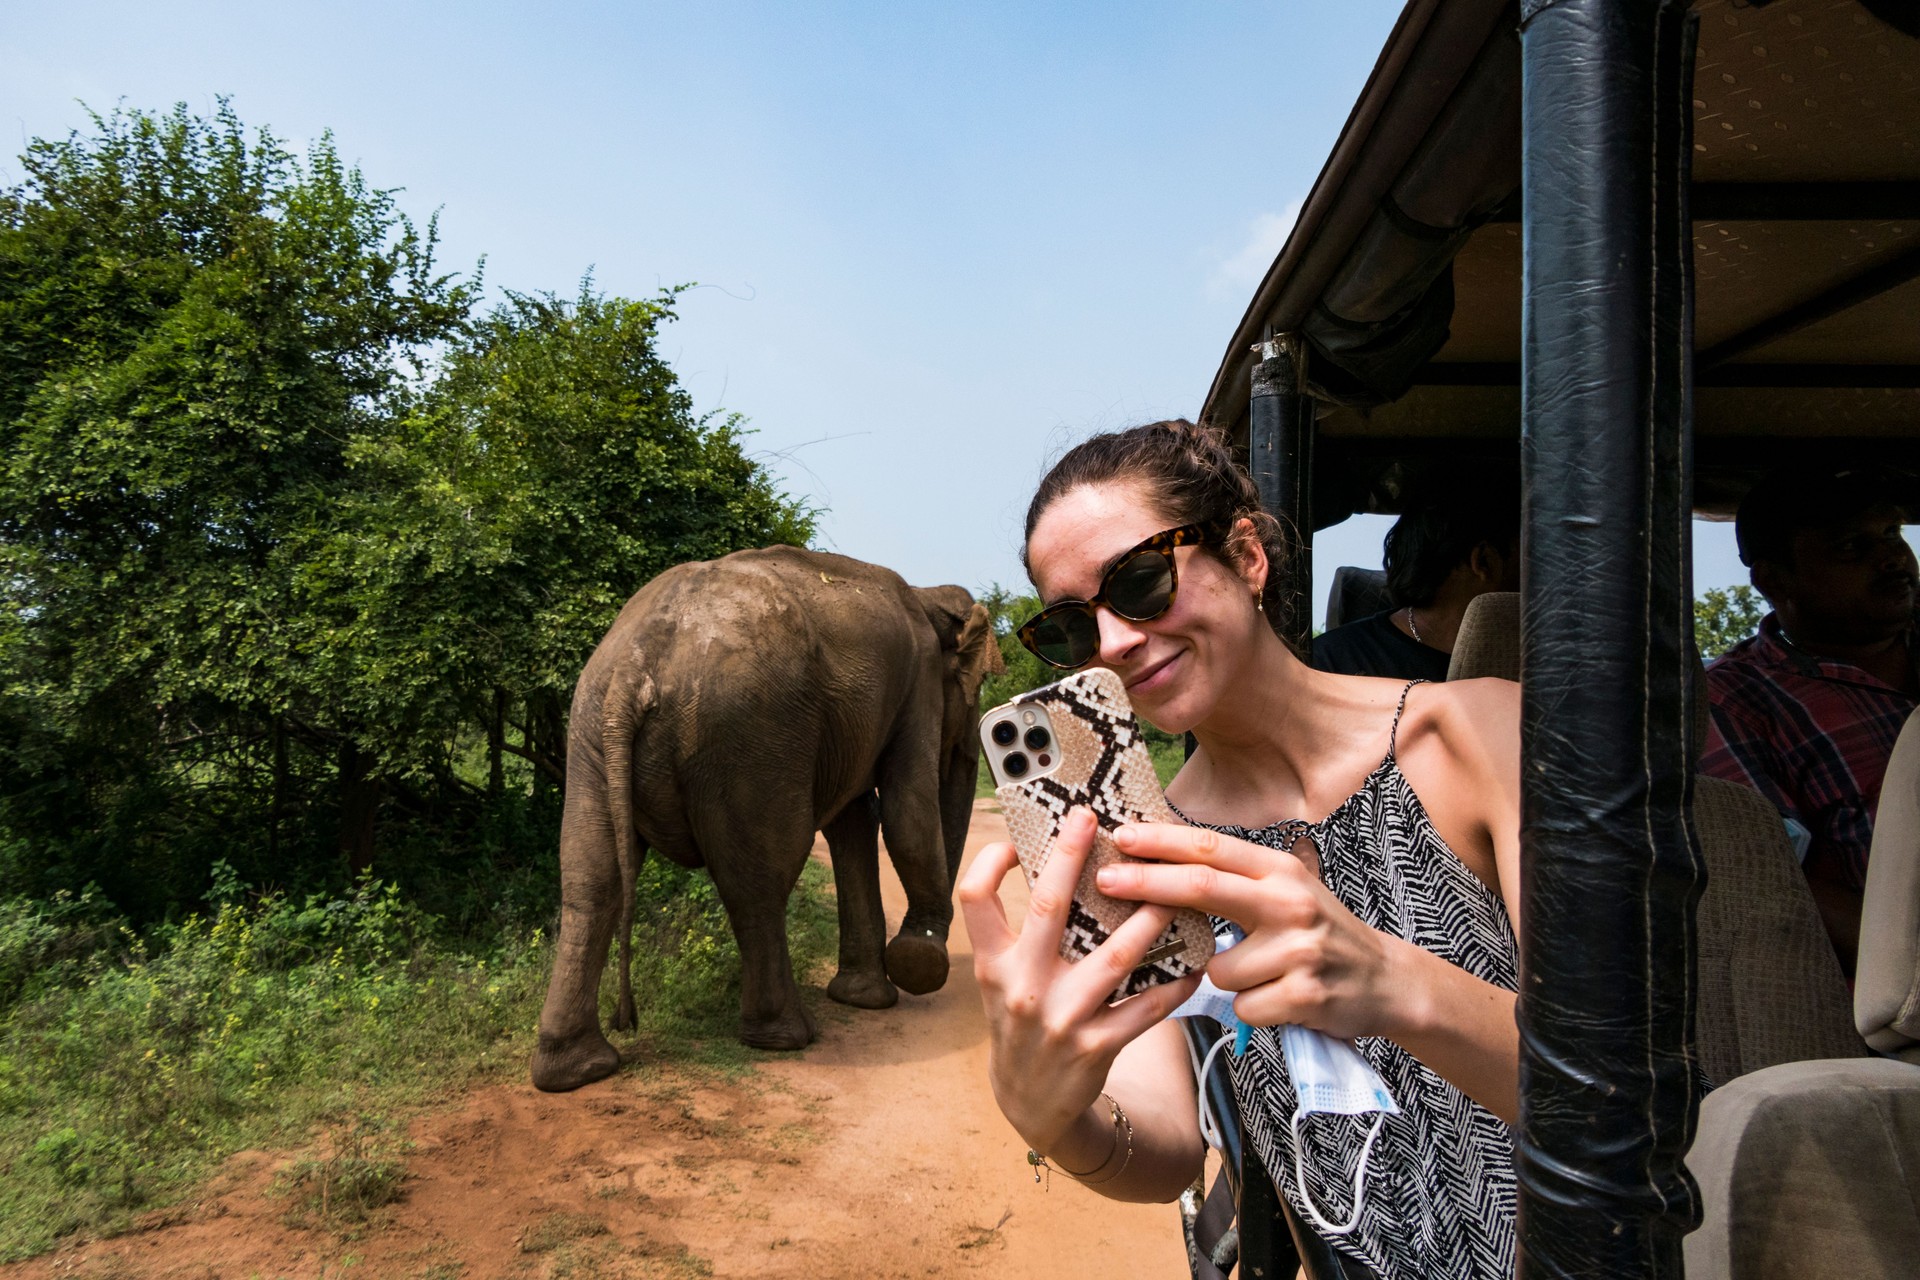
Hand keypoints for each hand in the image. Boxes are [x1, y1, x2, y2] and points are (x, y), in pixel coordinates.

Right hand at [957, 807, 1200, 1155]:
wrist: (1030, 1104)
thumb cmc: (1021, 1024)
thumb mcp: (1004, 982)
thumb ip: (1021, 936)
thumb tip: (1064, 868)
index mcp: (994, 965)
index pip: (975, 897)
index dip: (991, 859)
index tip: (1018, 835)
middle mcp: (1022, 987)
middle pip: (1047, 906)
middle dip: (1071, 855)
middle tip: (1092, 817)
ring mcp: (1061, 1018)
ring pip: (1116, 954)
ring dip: (1149, 917)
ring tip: (1173, 889)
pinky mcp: (1098, 1046)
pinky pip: (1148, 1006)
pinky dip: (1176, 982)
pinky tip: (1196, 961)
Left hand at [1100, 822, 1415, 1040]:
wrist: (1384, 981)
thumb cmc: (1317, 932)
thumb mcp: (1285, 890)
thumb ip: (1234, 878)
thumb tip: (1160, 860)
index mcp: (1280, 870)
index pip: (1211, 849)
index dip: (1162, 841)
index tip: (1120, 835)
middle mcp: (1290, 902)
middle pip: (1202, 888)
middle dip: (1146, 883)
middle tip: (1104, 880)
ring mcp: (1299, 950)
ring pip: (1218, 969)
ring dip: (1223, 979)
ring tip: (1261, 976)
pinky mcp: (1304, 996)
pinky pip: (1243, 1007)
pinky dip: (1251, 1009)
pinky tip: (1279, 1001)